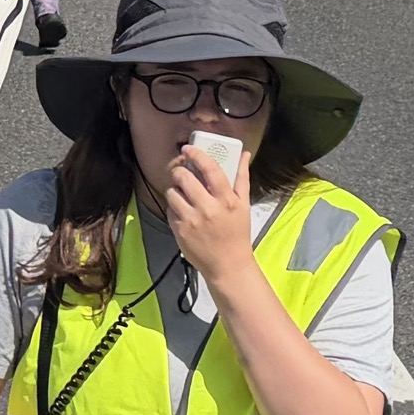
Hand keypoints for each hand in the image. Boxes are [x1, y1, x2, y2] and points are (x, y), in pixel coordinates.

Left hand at [164, 144, 252, 284]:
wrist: (227, 264)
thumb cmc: (237, 233)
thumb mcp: (244, 205)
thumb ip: (241, 177)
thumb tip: (244, 154)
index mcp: (226, 199)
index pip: (209, 169)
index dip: (196, 155)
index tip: (188, 149)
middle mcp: (208, 208)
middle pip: (184, 177)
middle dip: (180, 171)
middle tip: (182, 173)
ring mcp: (191, 220)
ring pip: (172, 192)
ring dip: (175, 190)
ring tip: (184, 194)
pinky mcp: (179, 230)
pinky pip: (169, 209)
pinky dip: (174, 207)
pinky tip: (184, 211)